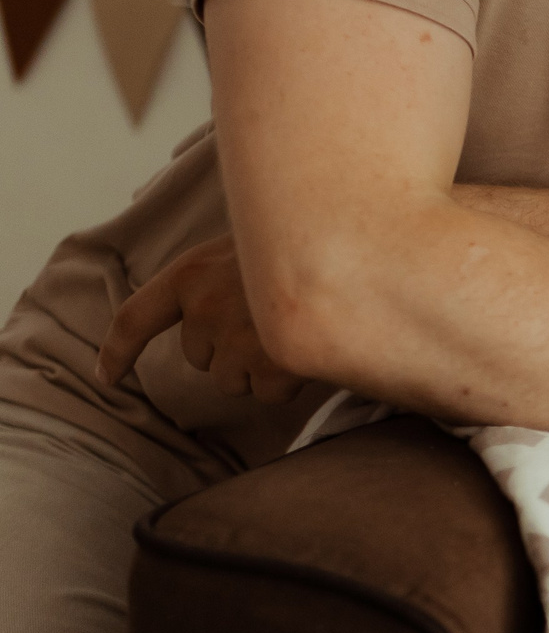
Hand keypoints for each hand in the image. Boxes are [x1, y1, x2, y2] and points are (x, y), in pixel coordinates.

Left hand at [96, 234, 307, 402]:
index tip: (106, 377)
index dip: (117, 351)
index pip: (136, 319)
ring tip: (296, 333)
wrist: (359, 241)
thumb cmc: (309, 239)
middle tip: (272, 320)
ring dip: (261, 367)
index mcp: (192, 272)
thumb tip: (210, 317)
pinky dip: (290, 382)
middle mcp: (206, 307)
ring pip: (234, 381)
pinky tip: (312, 351)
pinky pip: (270, 393)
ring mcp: (240, 338)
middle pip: (201, 358)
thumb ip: (224, 274)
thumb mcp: (252, 242)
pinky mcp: (276, 363)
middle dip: (231, 350)